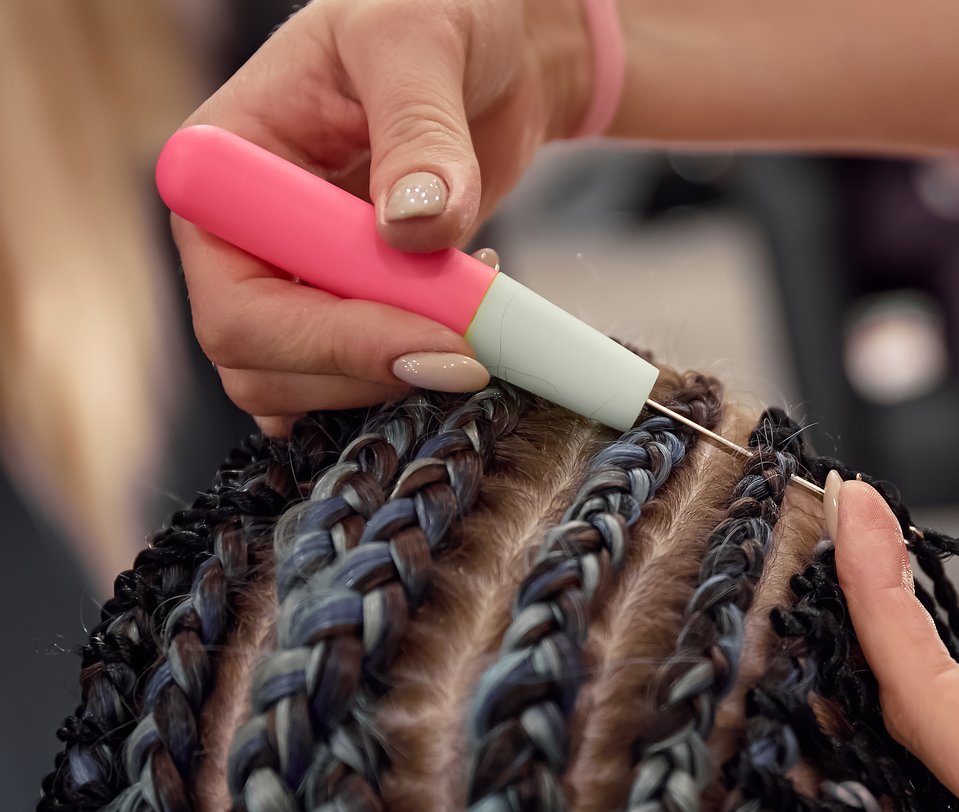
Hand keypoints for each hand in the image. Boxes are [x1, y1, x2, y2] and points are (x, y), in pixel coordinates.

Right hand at [174, 0, 588, 429]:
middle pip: (260, 363)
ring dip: (396, 377)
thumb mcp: (420, 42)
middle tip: (477, 352)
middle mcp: (243, 232)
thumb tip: (412, 226)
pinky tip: (464, 327)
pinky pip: (354, 380)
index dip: (330, 338)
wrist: (494, 49)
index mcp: (226, 165)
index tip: (438, 338)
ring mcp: (292, 276)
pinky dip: (409, 375)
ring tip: (478, 310)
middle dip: (370, 371)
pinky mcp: (347, 305)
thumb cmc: (436, 11)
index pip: (236, 297)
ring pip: (306, 388)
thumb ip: (419, 131)